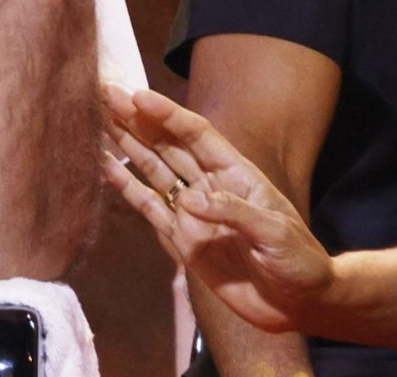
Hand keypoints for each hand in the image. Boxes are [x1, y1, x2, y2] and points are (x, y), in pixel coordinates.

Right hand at [98, 85, 333, 332]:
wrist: (297, 303)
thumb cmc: (298, 262)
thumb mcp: (275, 233)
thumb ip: (233, 213)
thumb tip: (189, 200)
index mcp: (237, 174)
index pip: (197, 135)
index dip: (167, 115)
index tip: (137, 96)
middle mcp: (210, 186)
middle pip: (168, 145)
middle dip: (137, 119)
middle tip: (105, 93)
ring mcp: (193, 212)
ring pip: (153, 169)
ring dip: (128, 144)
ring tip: (99, 119)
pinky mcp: (182, 240)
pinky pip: (150, 208)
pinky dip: (127, 187)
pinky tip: (107, 166)